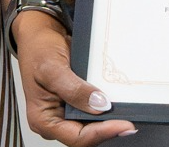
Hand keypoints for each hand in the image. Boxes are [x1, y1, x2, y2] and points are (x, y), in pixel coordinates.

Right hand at [14, 13, 136, 142]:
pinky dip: (105, 106)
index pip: (76, 137)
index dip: (101, 133)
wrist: (39, 31)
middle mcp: (55, 119)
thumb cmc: (38, 48)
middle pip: (86, 134)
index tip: (122, 124)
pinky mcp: (76, 100)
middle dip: (107, 128)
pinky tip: (118, 100)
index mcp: (43, 119)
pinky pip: (92, 108)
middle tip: (130, 120)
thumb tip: (99, 105)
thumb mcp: (52, 68)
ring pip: (91, 123)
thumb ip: (74, 89)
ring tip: (128, 111)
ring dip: (108, 119)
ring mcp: (66, 110)